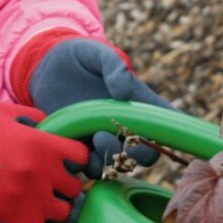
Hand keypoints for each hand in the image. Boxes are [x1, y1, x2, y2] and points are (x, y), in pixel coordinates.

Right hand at [0, 102, 87, 222]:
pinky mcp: (18, 221)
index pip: (82, 156)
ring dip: (60, 209)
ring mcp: (32, 198)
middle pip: (76, 186)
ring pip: (66, 211)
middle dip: (67, 185)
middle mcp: (43, 171)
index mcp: (42, 143)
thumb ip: (32, 117)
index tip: (68, 163)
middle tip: (55, 186)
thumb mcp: (2, 113)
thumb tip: (49, 125)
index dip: (77, 160)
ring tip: (49, 205)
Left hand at [26, 38, 171, 176]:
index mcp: (140, 104)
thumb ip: (113, 65)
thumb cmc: (80, 56)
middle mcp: (126, 127)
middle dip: (136, 154)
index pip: (170, 122)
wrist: (46, 66)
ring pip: (118, 167)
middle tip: (109, 134)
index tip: (159, 130)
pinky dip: (85, 164)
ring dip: (109, 162)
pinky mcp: (81, 148)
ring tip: (93, 139)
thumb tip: (124, 91)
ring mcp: (104, 140)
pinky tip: (74, 144)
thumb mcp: (97, 53)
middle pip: (147, 155)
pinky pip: (90, 168)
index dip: (176, 133)